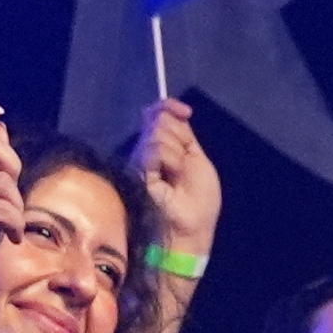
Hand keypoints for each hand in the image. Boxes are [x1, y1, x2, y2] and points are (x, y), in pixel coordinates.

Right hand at [126, 97, 220, 272]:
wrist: (191, 225)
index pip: (158, 114)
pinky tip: (169, 179)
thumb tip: (178, 110)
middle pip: (160, 120)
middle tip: (184, 165)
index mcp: (164, 146)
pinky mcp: (134, 168)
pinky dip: (170, 161)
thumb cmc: (199, 199)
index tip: (186, 111)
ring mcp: (139, 158)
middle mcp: (147, 149)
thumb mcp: (198, 160)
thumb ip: (184, 134)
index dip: (168, 107)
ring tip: (177, 177)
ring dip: (177, 155)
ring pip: (158, 133)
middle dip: (179, 138)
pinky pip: (155, 148)